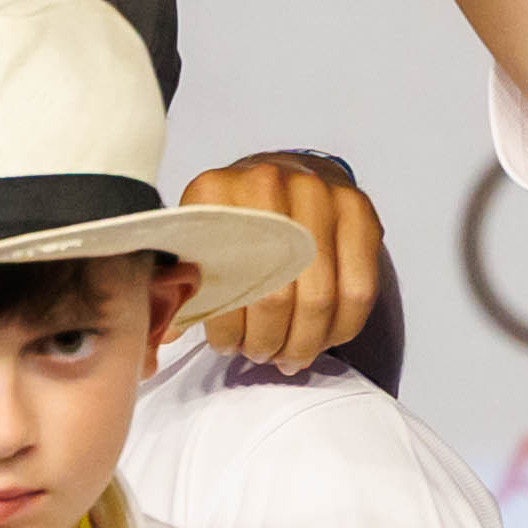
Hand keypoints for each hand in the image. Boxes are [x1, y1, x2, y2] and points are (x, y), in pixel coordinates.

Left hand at [187, 149, 378, 370]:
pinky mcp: (358, 209)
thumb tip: (166, 330)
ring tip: (289, 355)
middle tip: (261, 354)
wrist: (282, 173)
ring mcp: (320, 193)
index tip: (225, 345)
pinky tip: (323, 338)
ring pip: (321, 299)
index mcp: (215, 191)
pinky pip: (360, 290)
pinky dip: (341, 328)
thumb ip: (178, 281)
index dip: (227, 327)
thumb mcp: (195, 239)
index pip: (224, 281)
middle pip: (277, 296)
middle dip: (268, 341)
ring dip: (304, 342)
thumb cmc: (234, 219)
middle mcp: (269, 183)